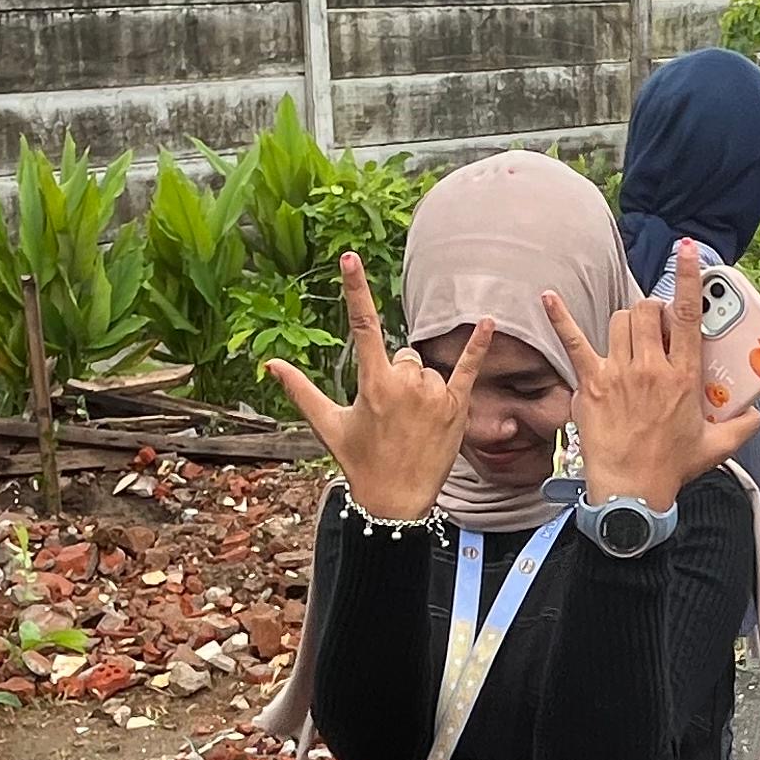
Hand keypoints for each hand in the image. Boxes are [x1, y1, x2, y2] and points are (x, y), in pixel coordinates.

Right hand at [269, 254, 491, 521]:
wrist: (397, 501)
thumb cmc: (360, 462)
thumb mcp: (327, 424)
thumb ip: (300, 389)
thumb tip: (270, 364)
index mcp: (372, 383)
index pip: (362, 325)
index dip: (356, 289)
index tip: (351, 259)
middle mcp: (405, 383)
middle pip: (403, 355)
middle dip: (397, 376)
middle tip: (392, 416)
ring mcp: (434, 394)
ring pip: (426, 370)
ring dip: (420, 388)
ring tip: (413, 424)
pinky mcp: (457, 404)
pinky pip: (469, 366)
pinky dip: (479, 345)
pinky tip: (490, 322)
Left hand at [545, 240, 759, 510]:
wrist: (631, 494)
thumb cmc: (669, 469)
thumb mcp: (716, 447)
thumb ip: (742, 427)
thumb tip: (757, 416)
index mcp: (684, 376)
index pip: (688, 316)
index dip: (688, 279)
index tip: (687, 253)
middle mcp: (651, 368)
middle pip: (648, 312)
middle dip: (652, 311)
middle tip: (656, 327)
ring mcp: (619, 373)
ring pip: (621, 321)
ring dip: (627, 322)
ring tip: (631, 338)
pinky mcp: (591, 384)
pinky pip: (574, 342)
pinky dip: (560, 318)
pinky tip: (547, 297)